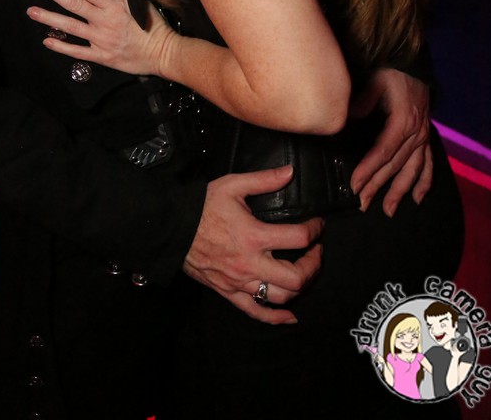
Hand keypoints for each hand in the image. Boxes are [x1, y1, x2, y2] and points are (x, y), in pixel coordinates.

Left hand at [27, 0, 174, 75]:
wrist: (162, 53)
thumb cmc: (152, 25)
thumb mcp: (139, 0)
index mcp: (113, 5)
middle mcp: (104, 21)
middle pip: (73, 4)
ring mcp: (100, 40)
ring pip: (70, 27)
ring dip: (49, 18)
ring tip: (32, 11)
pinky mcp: (101, 56)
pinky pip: (77, 51)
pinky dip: (61, 46)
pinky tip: (47, 40)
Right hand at [184, 165, 323, 324]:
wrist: (173, 229)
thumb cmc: (202, 207)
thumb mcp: (232, 185)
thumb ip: (264, 179)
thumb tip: (290, 172)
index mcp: (254, 236)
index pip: (298, 238)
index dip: (315, 230)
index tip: (317, 225)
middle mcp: (250, 263)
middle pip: (296, 278)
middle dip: (313, 266)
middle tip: (316, 252)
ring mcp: (240, 282)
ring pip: (280, 297)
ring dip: (299, 287)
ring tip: (303, 272)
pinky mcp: (229, 292)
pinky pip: (256, 312)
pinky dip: (276, 318)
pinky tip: (289, 317)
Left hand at [349, 67, 431, 215]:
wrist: (412, 66)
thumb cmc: (390, 74)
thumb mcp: (374, 82)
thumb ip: (362, 101)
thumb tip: (347, 118)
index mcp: (402, 122)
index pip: (382, 153)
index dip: (369, 170)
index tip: (355, 185)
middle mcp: (415, 134)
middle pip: (395, 166)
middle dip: (378, 186)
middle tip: (363, 204)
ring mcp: (422, 137)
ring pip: (412, 170)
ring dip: (400, 191)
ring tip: (388, 210)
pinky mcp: (425, 137)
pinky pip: (428, 163)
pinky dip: (425, 182)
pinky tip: (419, 198)